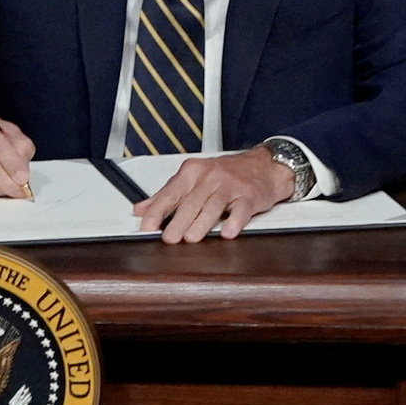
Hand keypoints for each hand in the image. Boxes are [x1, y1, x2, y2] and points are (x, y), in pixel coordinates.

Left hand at [136, 149, 298, 241]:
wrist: (264, 166)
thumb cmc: (228, 173)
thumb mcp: (194, 178)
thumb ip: (167, 194)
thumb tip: (141, 209)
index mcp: (193, 172)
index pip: (171, 192)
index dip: (158, 210)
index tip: (147, 225)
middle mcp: (211, 177)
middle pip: (191, 201)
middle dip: (178, 221)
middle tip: (169, 238)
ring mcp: (231, 186)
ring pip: (214, 205)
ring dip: (202, 223)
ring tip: (192, 238)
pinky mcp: (250, 196)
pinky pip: (241, 209)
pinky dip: (234, 221)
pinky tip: (228, 232)